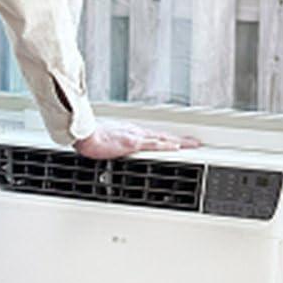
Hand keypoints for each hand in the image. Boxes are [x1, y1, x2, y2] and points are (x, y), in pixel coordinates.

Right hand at [71, 119, 200, 159]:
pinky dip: (165, 145)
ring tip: (193, 144)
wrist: (86, 136)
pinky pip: (153, 144)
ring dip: (179, 141)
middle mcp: (138, 132)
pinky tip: (176, 146)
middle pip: (164, 136)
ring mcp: (136, 137)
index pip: (156, 136)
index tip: (182, 142)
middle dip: (181, 139)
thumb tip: (120, 149)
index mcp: (133, 133)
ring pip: (163, 139)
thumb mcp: (109, 142)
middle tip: (196, 142)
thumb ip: (118, 145)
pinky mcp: (133, 142)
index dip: (170, 139)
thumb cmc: (93, 139)